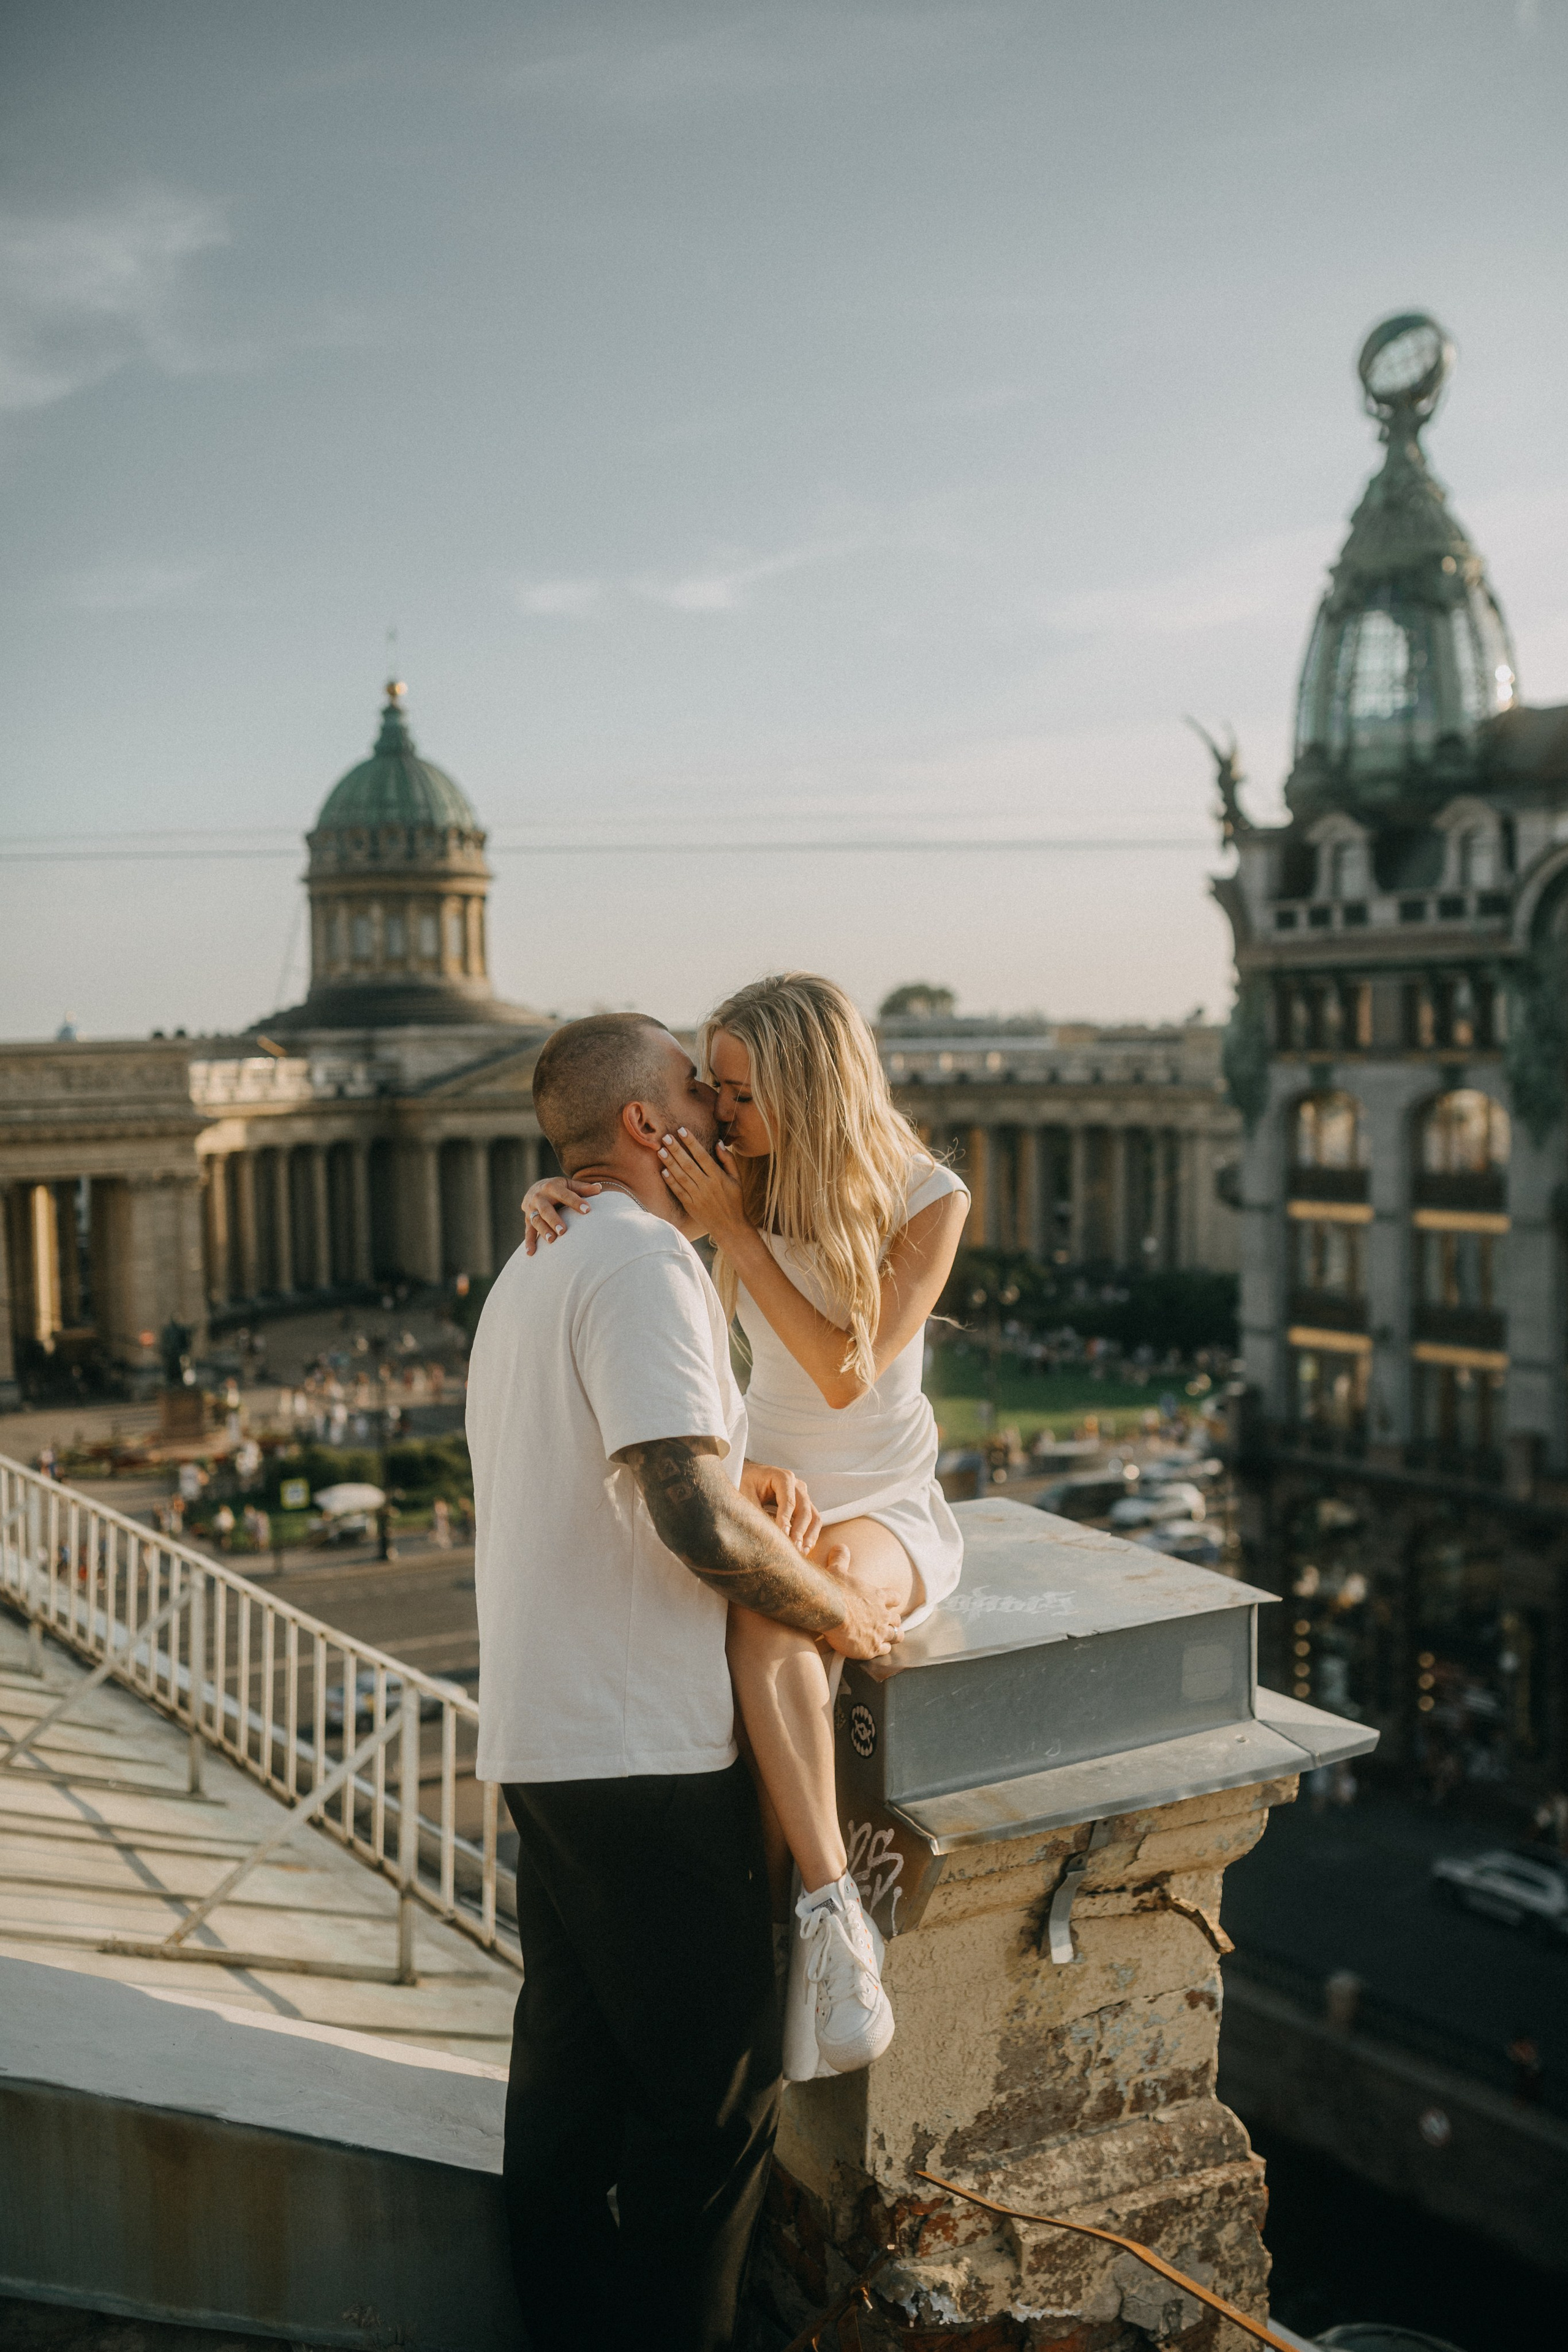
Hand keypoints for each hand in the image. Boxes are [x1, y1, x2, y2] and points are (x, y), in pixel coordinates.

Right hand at [522, 1176, 600, 1254]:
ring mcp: (531, 1209)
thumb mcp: (568, 1185)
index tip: (587, 1210)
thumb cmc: (558, 1188)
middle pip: (546, 1209)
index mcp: (551, 1187)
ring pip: (536, 1221)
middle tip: (563, 1231)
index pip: (565, 1195)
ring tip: (551, 1240)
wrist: (536, 1188)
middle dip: (554, 1220)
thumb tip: (599, 1188)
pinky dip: (529, 1242)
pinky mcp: (527, 1220)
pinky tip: (531, 1253)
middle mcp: (539, 1198)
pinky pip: (528, 1232)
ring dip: (543, 1231)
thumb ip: (582, 1188)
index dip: (576, 1202)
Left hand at [657, 1128, 748, 1248]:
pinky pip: (678, 1191)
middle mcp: (707, 1186)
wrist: (730, 1226)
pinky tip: (663, 1171)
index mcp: (718, 1177)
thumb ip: (728, 1160)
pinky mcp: (690, 1206)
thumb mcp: (737, 1178)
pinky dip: (670, 1181)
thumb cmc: (735, 1200)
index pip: (702, 1156)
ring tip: (660, 1150)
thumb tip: (718, 1142)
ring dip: (670, 1163)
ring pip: (681, 1176)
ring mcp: (698, 1196)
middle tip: (665, 1137)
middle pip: (688, 1164)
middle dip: (676, 1149)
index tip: (681, 1130)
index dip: (691, 1142)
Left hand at [739, 1460, 821, 1554]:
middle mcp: (796, 1485)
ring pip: (813, 1517)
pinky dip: (809, 1535)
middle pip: (804, 1509)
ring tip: (801, 1552)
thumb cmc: (745, 1483)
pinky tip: (803, 1549)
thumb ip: (755, 1512)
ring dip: (809, 1535)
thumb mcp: (745, 1495)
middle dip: (799, 1531)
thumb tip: (764, 1535)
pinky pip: (812, 1521)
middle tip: (793, 1548)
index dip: (786, 1520)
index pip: (788, 1501)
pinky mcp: (803, 1507)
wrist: (747, 1477)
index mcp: (782, 1478)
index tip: (782, 1536)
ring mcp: (802, 1496)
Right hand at [817, 1546, 904, 1660]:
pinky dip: (882, 1649)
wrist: (830, 1610)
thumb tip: (840, 1546)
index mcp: (877, 1596)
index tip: (889, 1603)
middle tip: (887, 1623)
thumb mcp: (837, 1569)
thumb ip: (841, 1558)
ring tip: (887, 1639)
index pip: (894, 1597)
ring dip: (893, 1636)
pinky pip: (885, 1650)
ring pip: (896, 1635)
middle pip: (897, 1619)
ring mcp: (879, 1631)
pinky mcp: (872, 1647)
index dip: (892, 1601)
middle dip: (893, 1621)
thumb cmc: (833, 1588)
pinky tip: (874, 1649)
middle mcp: (883, 1614)